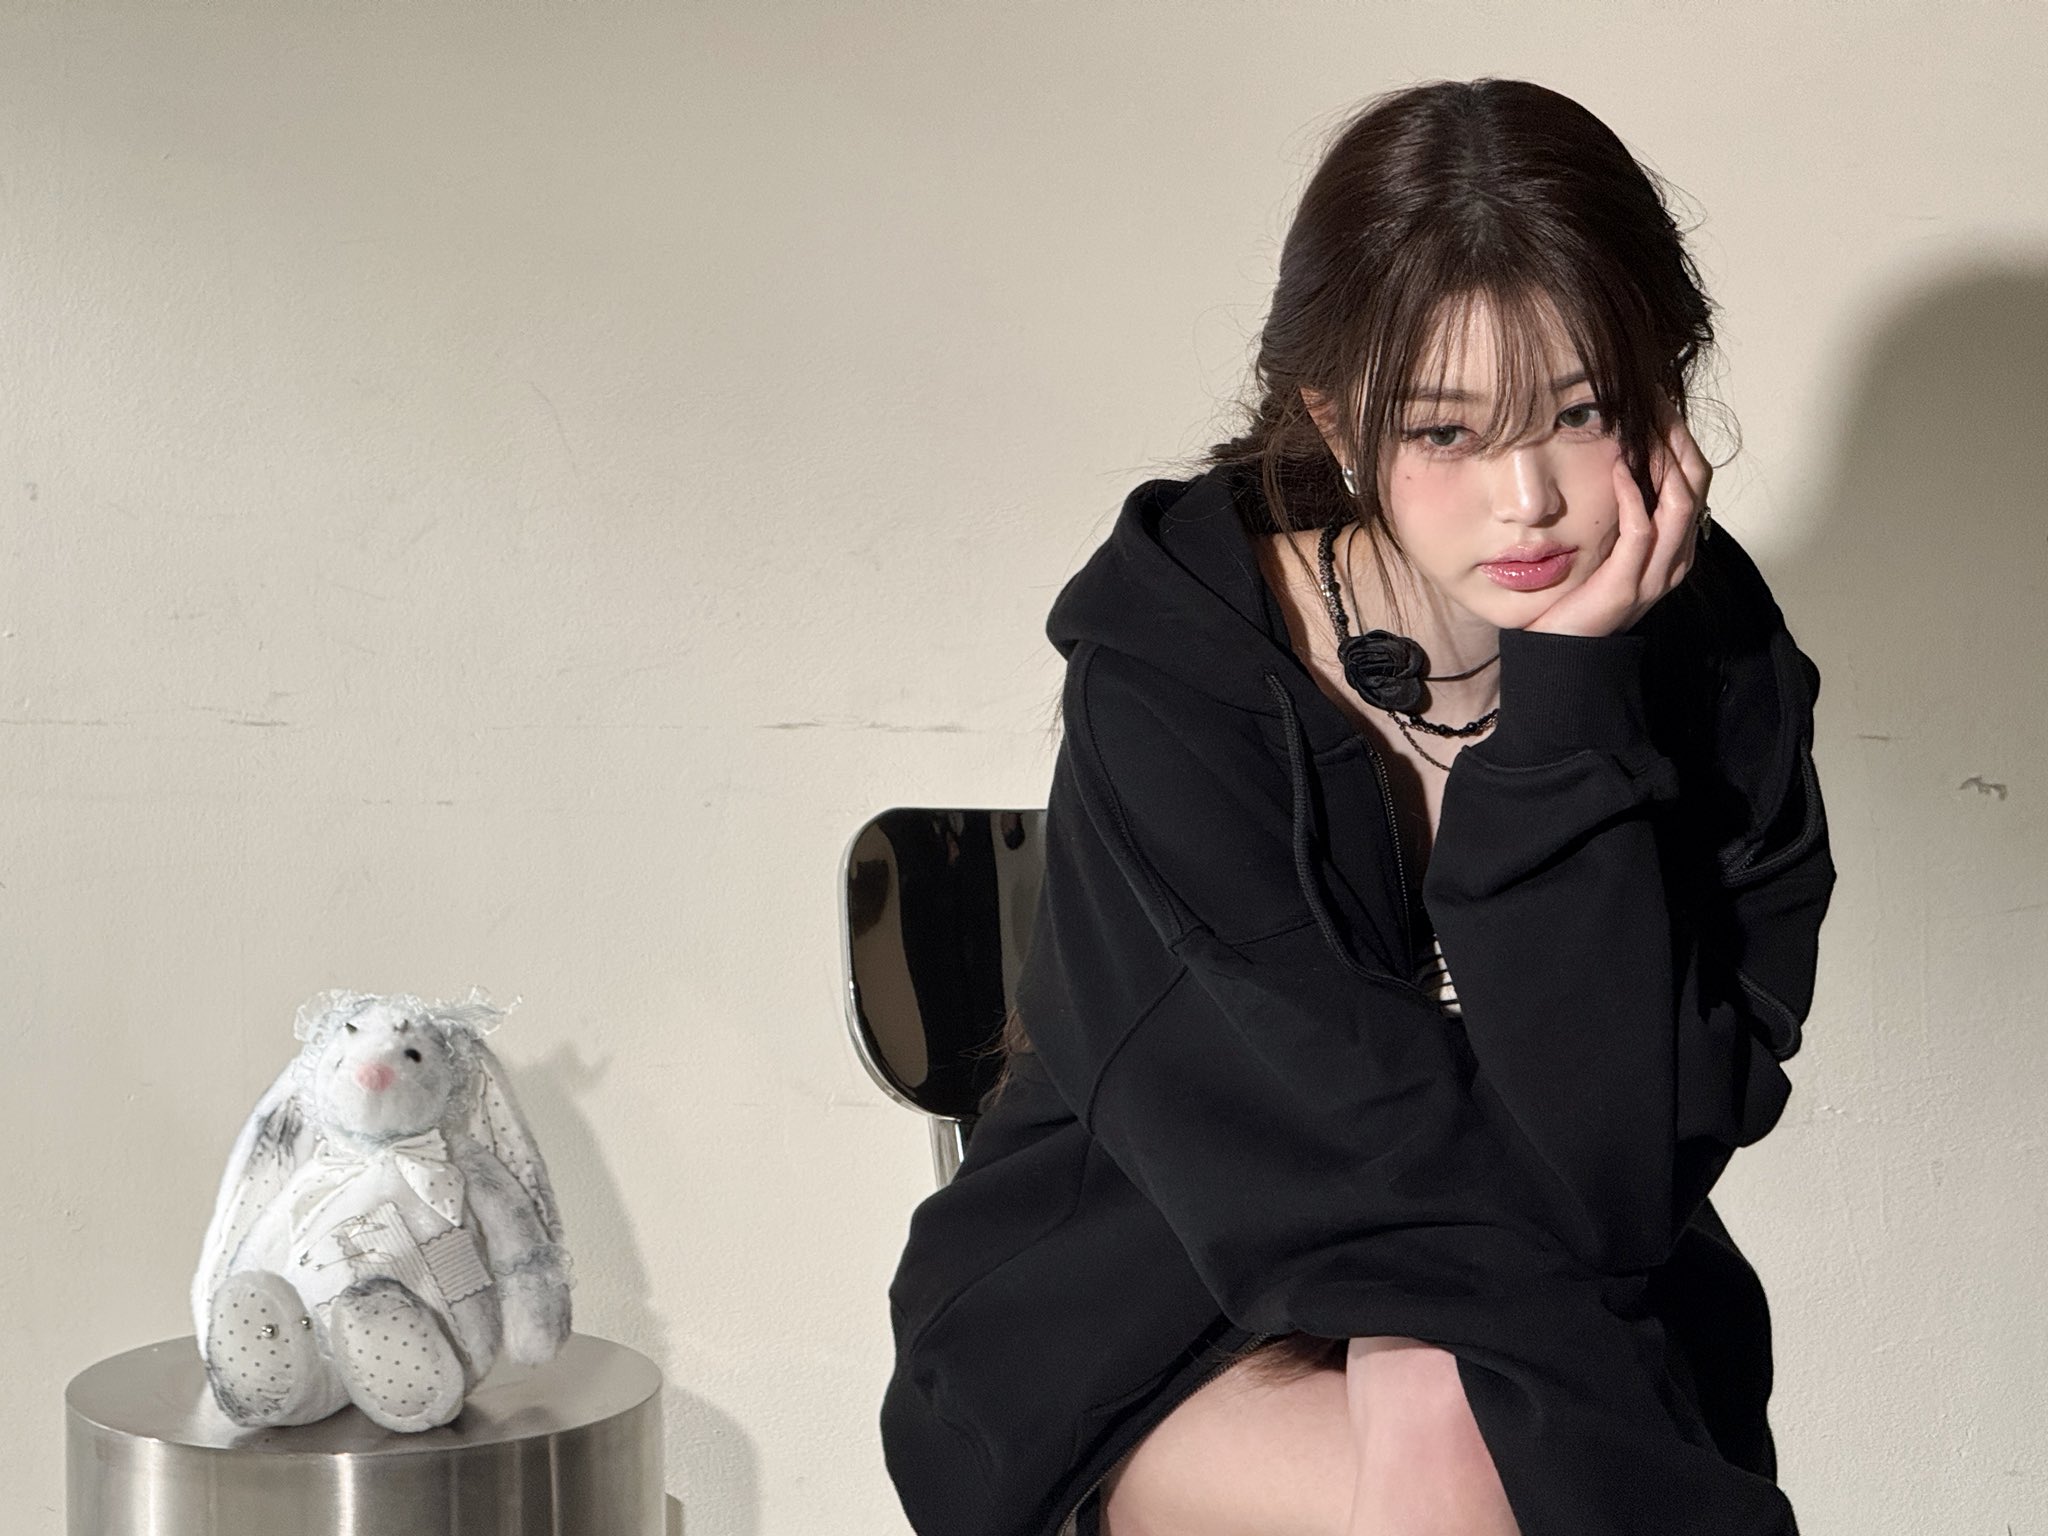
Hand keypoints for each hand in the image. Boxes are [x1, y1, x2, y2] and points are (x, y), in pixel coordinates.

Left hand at [1524, 408, 1710, 638]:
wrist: (1564, 652)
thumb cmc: (1582, 595)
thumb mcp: (1609, 546)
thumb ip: (1623, 512)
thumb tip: (1618, 461)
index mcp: (1675, 546)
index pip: (1694, 481)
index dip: (1683, 440)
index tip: (1663, 405)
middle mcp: (1675, 557)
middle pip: (1696, 485)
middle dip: (1680, 440)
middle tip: (1658, 404)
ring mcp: (1656, 574)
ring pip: (1679, 504)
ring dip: (1664, 460)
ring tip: (1645, 427)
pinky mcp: (1629, 585)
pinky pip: (1642, 531)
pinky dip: (1633, 496)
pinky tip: (1619, 469)